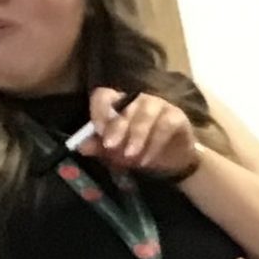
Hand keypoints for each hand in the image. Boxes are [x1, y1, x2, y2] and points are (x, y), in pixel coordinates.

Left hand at [85, 87, 202, 181]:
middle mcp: (139, 100)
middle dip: (117, 127)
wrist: (174, 163)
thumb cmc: (143, 151)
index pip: (104, 95)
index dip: (98, 109)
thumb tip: (81, 147)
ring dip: (136, 135)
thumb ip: (100, 148)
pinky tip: (148, 159)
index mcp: (120, 104)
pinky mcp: (177, 116)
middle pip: (126, 105)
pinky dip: (155, 144)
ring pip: (145, 114)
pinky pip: (165, 126)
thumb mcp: (117, 152)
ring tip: (130, 156)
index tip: (97, 131)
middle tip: (110, 146)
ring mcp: (160, 105)